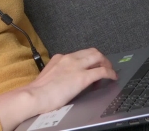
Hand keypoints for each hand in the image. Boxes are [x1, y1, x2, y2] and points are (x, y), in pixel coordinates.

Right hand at [0, 48, 115, 130]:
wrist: (35, 96)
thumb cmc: (38, 91)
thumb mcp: (49, 75)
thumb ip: (58, 73)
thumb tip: (64, 80)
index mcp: (60, 58)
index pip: (79, 54)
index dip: (88, 60)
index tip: (91, 66)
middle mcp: (69, 58)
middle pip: (91, 51)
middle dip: (100, 58)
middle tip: (105, 66)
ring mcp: (77, 66)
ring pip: (98, 57)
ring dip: (106, 63)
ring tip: (110, 71)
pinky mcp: (83, 77)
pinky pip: (102, 71)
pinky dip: (110, 73)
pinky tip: (113, 77)